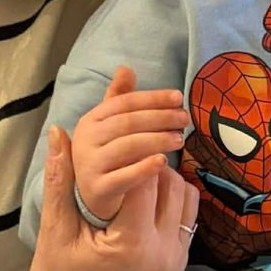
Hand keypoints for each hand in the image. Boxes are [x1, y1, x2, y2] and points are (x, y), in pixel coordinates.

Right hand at [18, 126, 199, 270]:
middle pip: (172, 184)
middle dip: (151, 164)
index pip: (146, 179)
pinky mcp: (178, 264)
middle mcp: (162, 254)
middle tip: (128, 154)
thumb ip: (60, 179)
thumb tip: (58, 132)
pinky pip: (188, 217)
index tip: (118, 142)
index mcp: (132, 245)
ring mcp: (174, 262)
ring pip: (186, 197)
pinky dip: (172, 199)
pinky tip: (146, 196)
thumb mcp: (55, 228)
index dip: (133, 155)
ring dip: (165, 180)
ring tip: (136, 175)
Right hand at [71, 65, 188, 220]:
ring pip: (127, 147)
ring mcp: (89, 165)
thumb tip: (126, 68)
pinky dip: (144, 168)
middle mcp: (85, 140)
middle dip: (160, 118)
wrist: (92, 201)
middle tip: (185, 118)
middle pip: (128, 123)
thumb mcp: (109, 127)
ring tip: (180, 139)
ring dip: (157, 139)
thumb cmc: (108, 158)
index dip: (153, 98)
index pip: (125, 103)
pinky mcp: (97, 190)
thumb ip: (118, 99)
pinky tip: (164, 163)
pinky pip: (123, 177)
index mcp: (90, 120)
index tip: (179, 96)